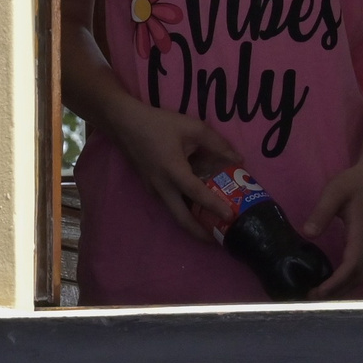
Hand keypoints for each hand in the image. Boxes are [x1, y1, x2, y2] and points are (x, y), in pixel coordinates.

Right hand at [107, 101, 245, 240]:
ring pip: (175, 213)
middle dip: (200, 233)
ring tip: (212, 225)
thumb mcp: (192, 127)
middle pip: (182, 219)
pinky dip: (184, 209)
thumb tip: (238, 160)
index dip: (215, 206)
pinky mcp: (150, 188)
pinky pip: (169, 203)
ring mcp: (153, 189)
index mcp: (173, 171)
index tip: (231, 217)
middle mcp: (162, 186)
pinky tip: (197, 205)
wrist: (124, 124)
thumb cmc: (159, 124)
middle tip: (219, 238)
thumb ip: (217, 143)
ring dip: (192, 223)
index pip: (197, 194)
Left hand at [300, 163, 362, 298]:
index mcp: (362, 232)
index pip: (351, 265)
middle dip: (336, 291)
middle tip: (311, 299)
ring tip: (319, 295)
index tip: (318, 292)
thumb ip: (321, 212)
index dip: (335, 282)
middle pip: (356, 276)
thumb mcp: (334, 192)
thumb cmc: (355, 182)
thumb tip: (308, 233)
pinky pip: (359, 267)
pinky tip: (331, 282)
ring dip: (342, 287)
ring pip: (359, 274)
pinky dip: (346, 279)